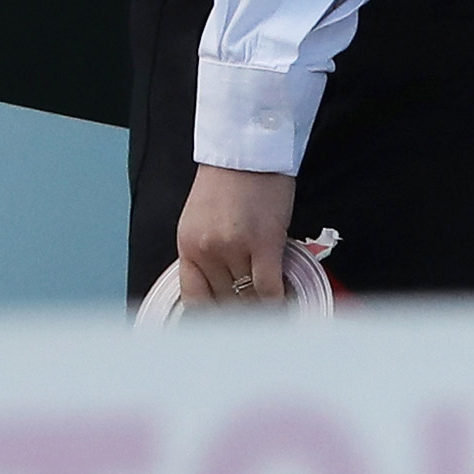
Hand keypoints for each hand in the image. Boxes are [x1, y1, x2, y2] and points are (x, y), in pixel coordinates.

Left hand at [173, 160, 301, 305]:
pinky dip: (277, 301)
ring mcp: (233, 248)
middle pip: (225, 301)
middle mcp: (206, 251)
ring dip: (261, 306)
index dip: (214, 318)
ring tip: (274, 308)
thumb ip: (208, 255)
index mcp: (188, 247)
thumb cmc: (230, 180)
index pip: (195, 300)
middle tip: (258, 318)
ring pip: (248, 298)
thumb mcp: (202, 221)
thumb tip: (227, 289)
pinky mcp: (263, 244)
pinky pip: (268, 289)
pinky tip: (285, 301)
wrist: (249, 148)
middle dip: (242, 311)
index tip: (228, 326)